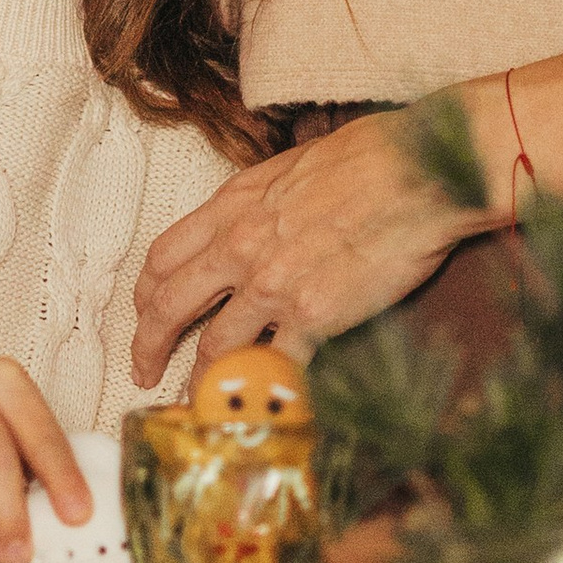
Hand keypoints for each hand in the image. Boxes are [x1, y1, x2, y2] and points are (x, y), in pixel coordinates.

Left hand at [129, 114, 472, 388]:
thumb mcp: (295, 165)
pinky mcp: (312, 318)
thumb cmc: (373, 155)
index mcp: (234, 205)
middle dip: (149, 346)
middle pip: (169, 306)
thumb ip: (264, 201)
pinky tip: (264, 407)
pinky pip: (277, 367)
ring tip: (198, 402)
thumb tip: (260, 218)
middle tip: (143, 371)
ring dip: (201, 382)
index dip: (147, 292)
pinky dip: (268, 392)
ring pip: (214, 348)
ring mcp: (273, 286)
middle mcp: (240, 247)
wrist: (420, 172)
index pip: (165, 255)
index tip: (146, 313)